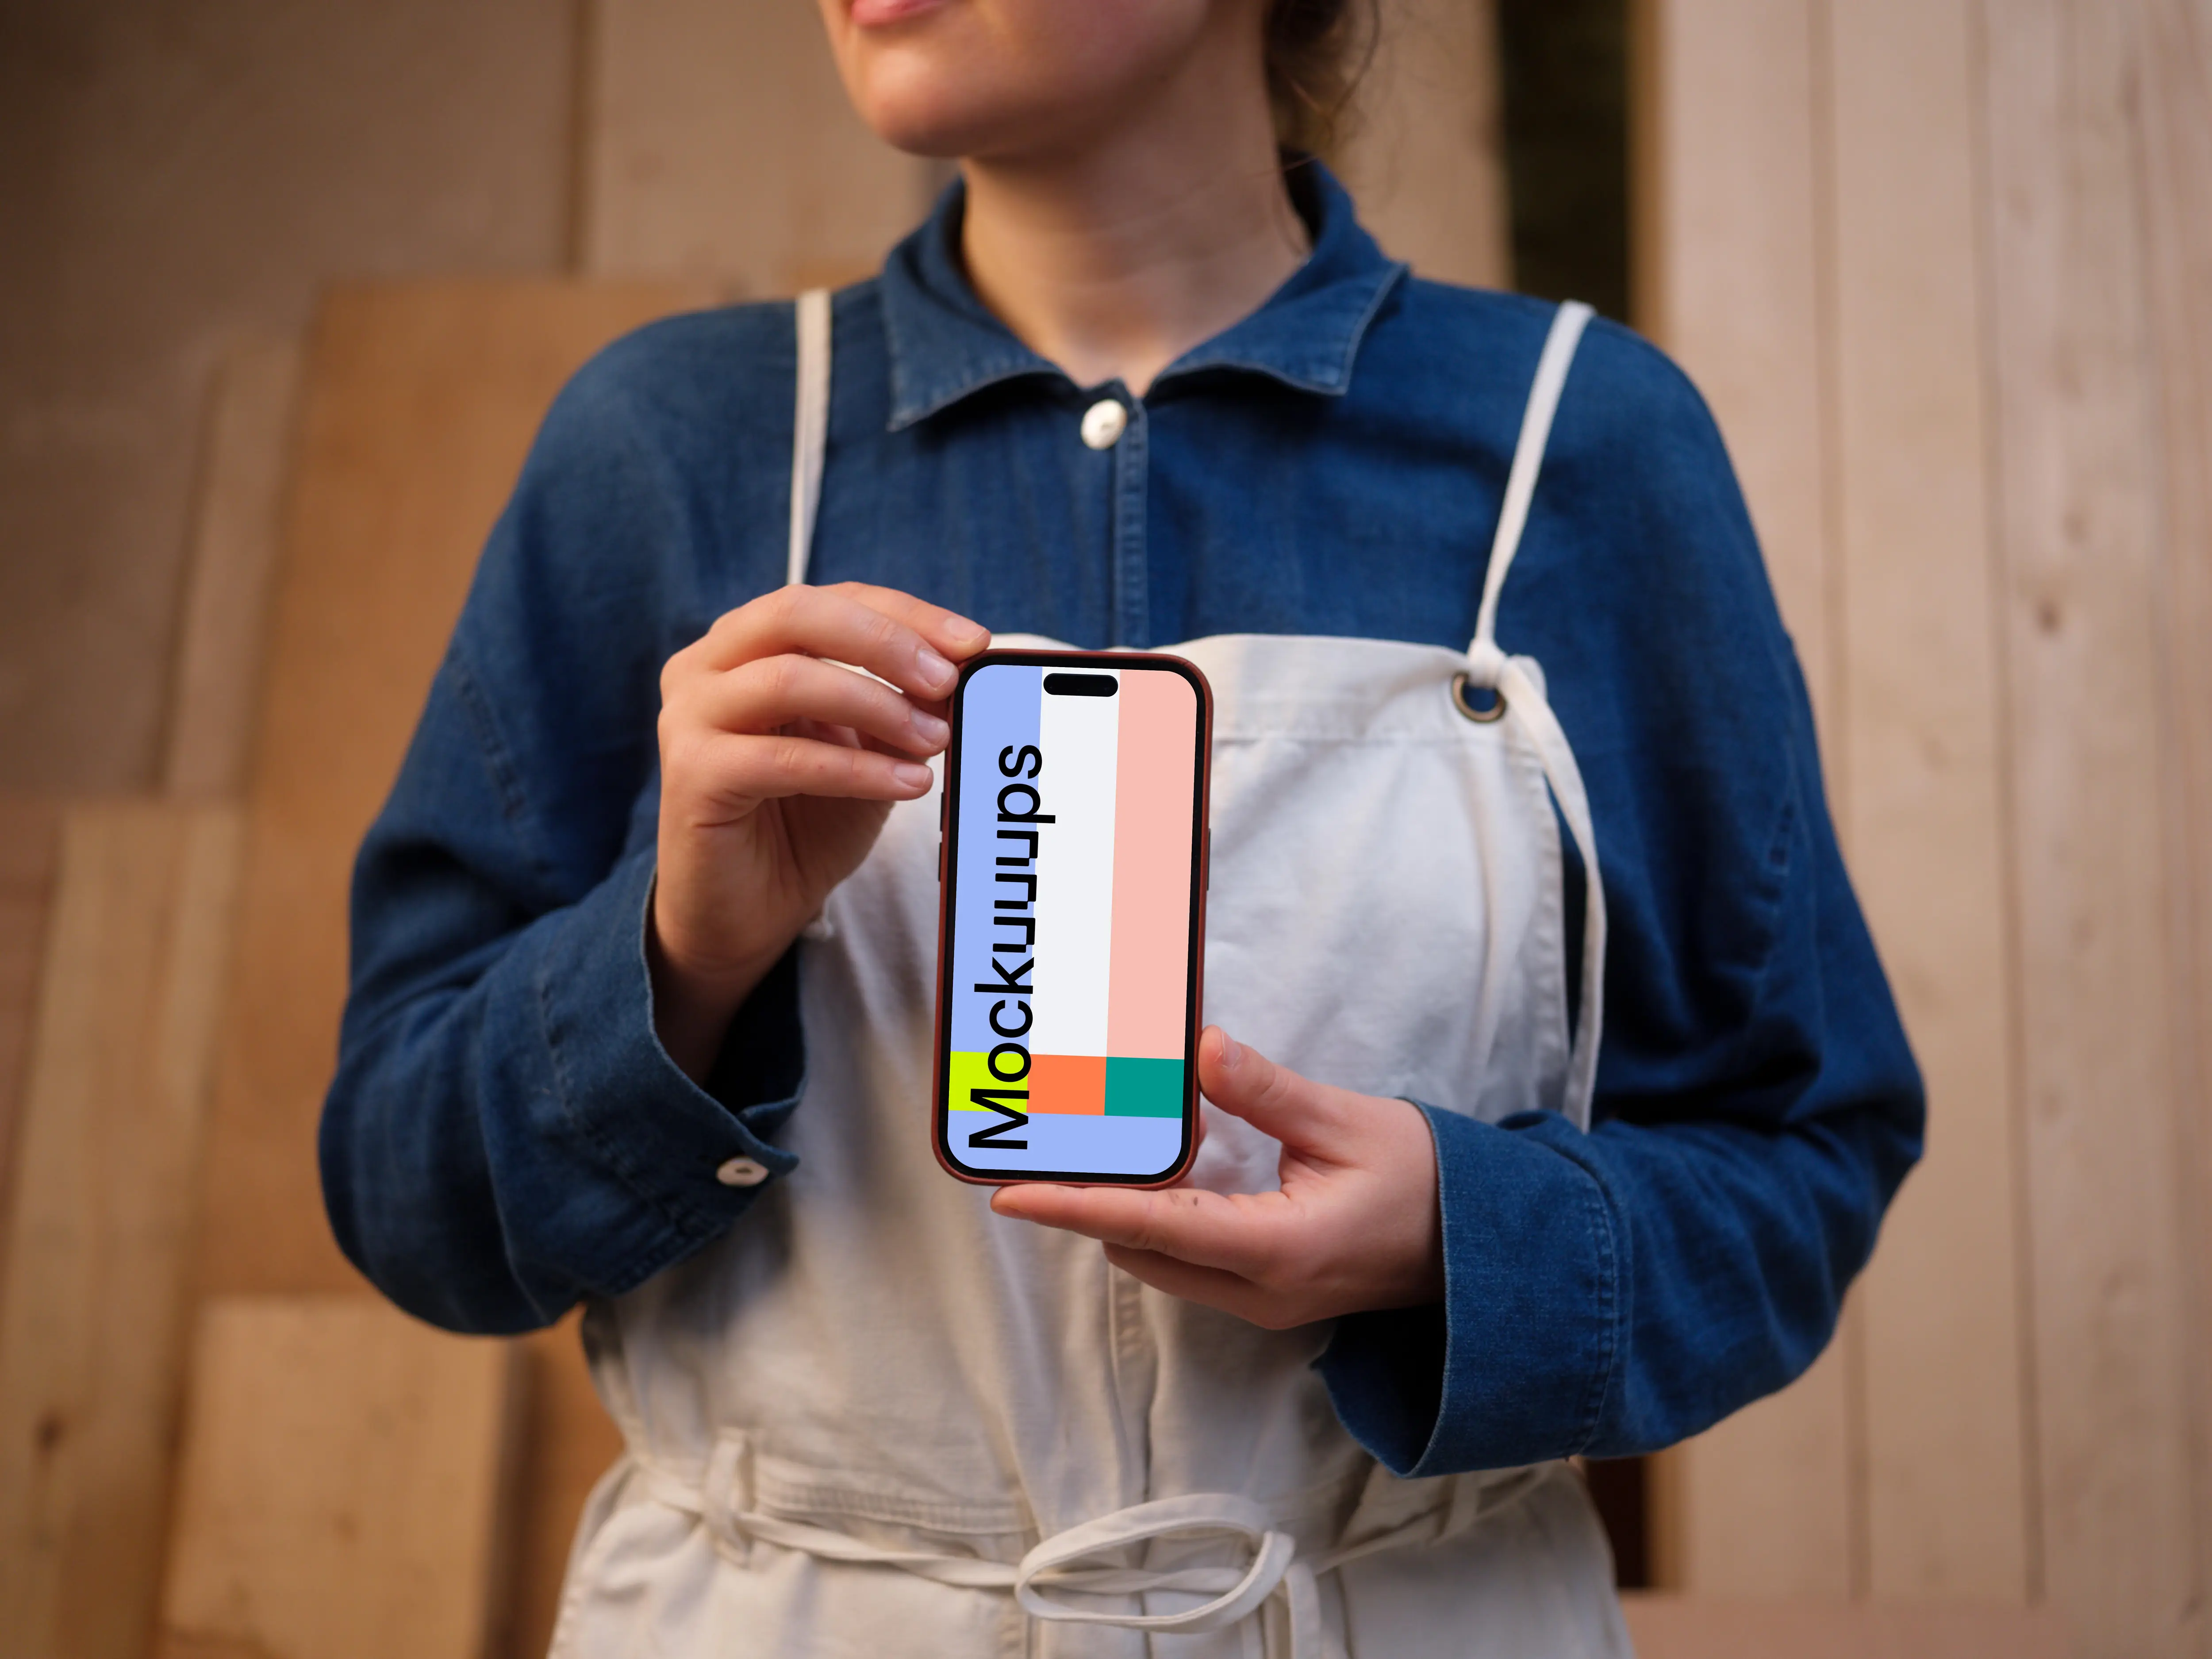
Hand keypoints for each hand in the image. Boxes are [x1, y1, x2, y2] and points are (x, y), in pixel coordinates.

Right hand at [652, 582, 988, 1077]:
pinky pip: (784, 757)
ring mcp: (689, 717)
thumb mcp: (867, 748)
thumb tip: (965, 673)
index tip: (974, 642)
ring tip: (934, 740)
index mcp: (747, 643)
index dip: (906, 615)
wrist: (746, 909)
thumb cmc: (804, 820)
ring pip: (788, 679)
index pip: (832, 600)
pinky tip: (909, 784)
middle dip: (885, 641)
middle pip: (797, 614)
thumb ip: (901, 706)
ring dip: (877, 705)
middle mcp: (706, 666)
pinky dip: (856, 768)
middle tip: (947, 681)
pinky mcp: (692, 776)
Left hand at [991, 1028, 1444, 1328]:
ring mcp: (1265, 1303)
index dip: (1076, 1207)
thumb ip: (1269, 1091)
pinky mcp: (1270, 1295)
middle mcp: (1261, 1291)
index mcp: (1279, 1249)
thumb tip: (1203, 1049)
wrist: (1489, 1248)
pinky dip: (1163, 1221)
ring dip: (1128, 1211)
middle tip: (1049, 1144)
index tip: (1011, 1196)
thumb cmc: (1428, 1180)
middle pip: (1141, 1250)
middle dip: (1089, 1203)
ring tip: (1104, 1145)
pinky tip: (1166, 1169)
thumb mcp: (1348, 1122)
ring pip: (1161, 1261)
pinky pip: (1191, 1262)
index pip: (1151, 1226)